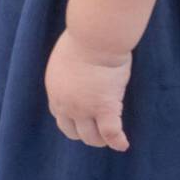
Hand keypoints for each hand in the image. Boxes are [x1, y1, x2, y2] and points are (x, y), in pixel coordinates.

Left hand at [44, 29, 130, 149]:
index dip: (72, 120)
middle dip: (85, 133)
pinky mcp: (104, 108)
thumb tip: (83, 68)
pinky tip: (124, 144)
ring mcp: (84, 109)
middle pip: (72, 131)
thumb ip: (72, 68)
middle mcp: (66, 104)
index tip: (84, 118)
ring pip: (91, 137)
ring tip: (112, 137)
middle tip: (99, 130)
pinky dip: (117, 141)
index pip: (60, 115)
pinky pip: (111, 133)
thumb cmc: (86, 36)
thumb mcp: (69, 55)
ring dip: (101, 139)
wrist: (95, 35)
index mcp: (55, 88)